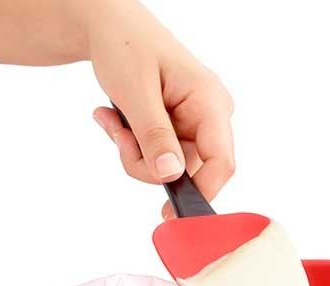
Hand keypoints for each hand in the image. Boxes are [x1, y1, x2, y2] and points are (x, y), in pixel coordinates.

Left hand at [87, 1, 234, 218]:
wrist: (109, 27)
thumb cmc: (126, 45)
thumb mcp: (136, 91)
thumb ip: (154, 135)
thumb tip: (171, 174)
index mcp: (210, 102)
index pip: (221, 163)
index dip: (200, 193)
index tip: (170, 214)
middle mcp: (209, 116)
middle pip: (190, 172)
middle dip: (148, 165)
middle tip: (120, 140)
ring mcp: (194, 125)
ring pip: (170, 169)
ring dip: (135, 155)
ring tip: (115, 123)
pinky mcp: (178, 131)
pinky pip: (159, 158)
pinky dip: (133, 147)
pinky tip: (118, 121)